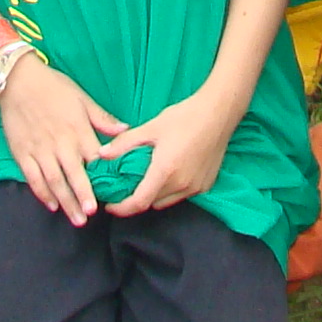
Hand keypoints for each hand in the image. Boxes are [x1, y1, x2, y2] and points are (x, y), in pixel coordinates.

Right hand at [0, 56, 127, 224]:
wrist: (19, 80)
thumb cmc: (54, 87)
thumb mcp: (82, 98)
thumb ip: (103, 118)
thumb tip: (125, 130)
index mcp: (77, 130)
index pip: (94, 159)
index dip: (103, 177)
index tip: (113, 192)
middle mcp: (60, 143)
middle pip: (74, 175)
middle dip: (84, 197)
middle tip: (91, 215)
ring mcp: (40, 150)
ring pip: (54, 181)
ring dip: (66, 201)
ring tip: (76, 219)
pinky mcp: (22, 153)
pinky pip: (33, 178)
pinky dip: (42, 193)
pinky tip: (51, 205)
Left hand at [96, 81, 246, 214]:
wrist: (219, 113)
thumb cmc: (185, 117)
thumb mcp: (151, 128)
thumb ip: (125, 143)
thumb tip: (102, 154)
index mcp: (165, 171)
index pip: (139, 202)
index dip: (122, 208)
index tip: (111, 206)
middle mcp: (181, 185)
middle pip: (152, 202)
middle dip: (138, 197)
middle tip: (129, 184)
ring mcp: (196, 187)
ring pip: (168, 201)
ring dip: (156, 194)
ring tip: (150, 176)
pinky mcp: (206, 185)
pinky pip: (183, 195)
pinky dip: (173, 190)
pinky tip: (171, 171)